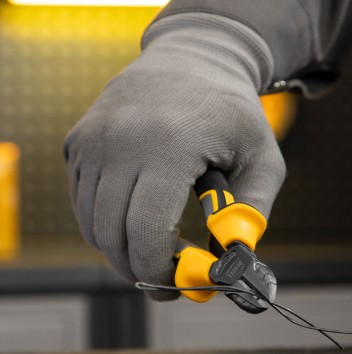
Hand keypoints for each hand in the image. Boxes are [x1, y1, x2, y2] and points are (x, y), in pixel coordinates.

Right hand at [63, 14, 285, 297]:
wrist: (192, 59)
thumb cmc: (232, 113)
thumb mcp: (263, 160)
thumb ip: (251, 216)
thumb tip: (231, 264)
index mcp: (169, 144)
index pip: (147, 231)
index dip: (160, 271)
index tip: (179, 286)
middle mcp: (120, 141)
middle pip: (112, 236)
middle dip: (139, 271)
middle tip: (165, 280)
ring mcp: (92, 141)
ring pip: (92, 225)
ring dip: (121, 252)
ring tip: (153, 252)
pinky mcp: (78, 143)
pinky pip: (83, 204)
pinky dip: (106, 226)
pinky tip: (135, 221)